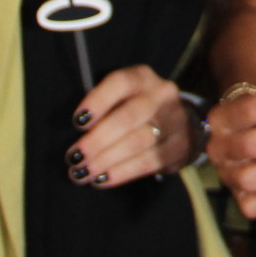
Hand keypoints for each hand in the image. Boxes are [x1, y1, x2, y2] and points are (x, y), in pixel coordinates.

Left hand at [64, 65, 195, 189]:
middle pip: (129, 117)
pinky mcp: (180, 146)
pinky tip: (102, 179)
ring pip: (138, 142)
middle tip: (75, 157)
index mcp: (142, 77)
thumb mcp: (123, 97)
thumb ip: (104, 109)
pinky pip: (148, 162)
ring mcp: (175, 120)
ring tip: (83, 173)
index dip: (98, 101)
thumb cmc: (136, 109)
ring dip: (106, 160)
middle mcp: (162, 95)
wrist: (179, 122)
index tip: (78, 122)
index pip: (120, 83)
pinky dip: (121, 173)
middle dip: (98, 140)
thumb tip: (78, 136)